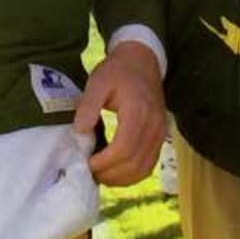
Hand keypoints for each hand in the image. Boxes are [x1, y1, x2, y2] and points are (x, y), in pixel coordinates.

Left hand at [73, 40, 165, 185]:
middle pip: (134, 163)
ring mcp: (160, 132)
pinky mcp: (160, 137)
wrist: (143, 60)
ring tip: (100, 175)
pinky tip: (116, 172)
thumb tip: (79, 135)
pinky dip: (132, 174)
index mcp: (137, 111)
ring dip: (121, 179)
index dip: (104, 162)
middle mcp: (153, 125)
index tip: (86, 163)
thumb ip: (88, 107)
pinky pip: (149, 164)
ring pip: (143, 168)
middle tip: (89, 173)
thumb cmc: (118, 70)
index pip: (124, 148)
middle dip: (110, 174)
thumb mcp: (98, 82)